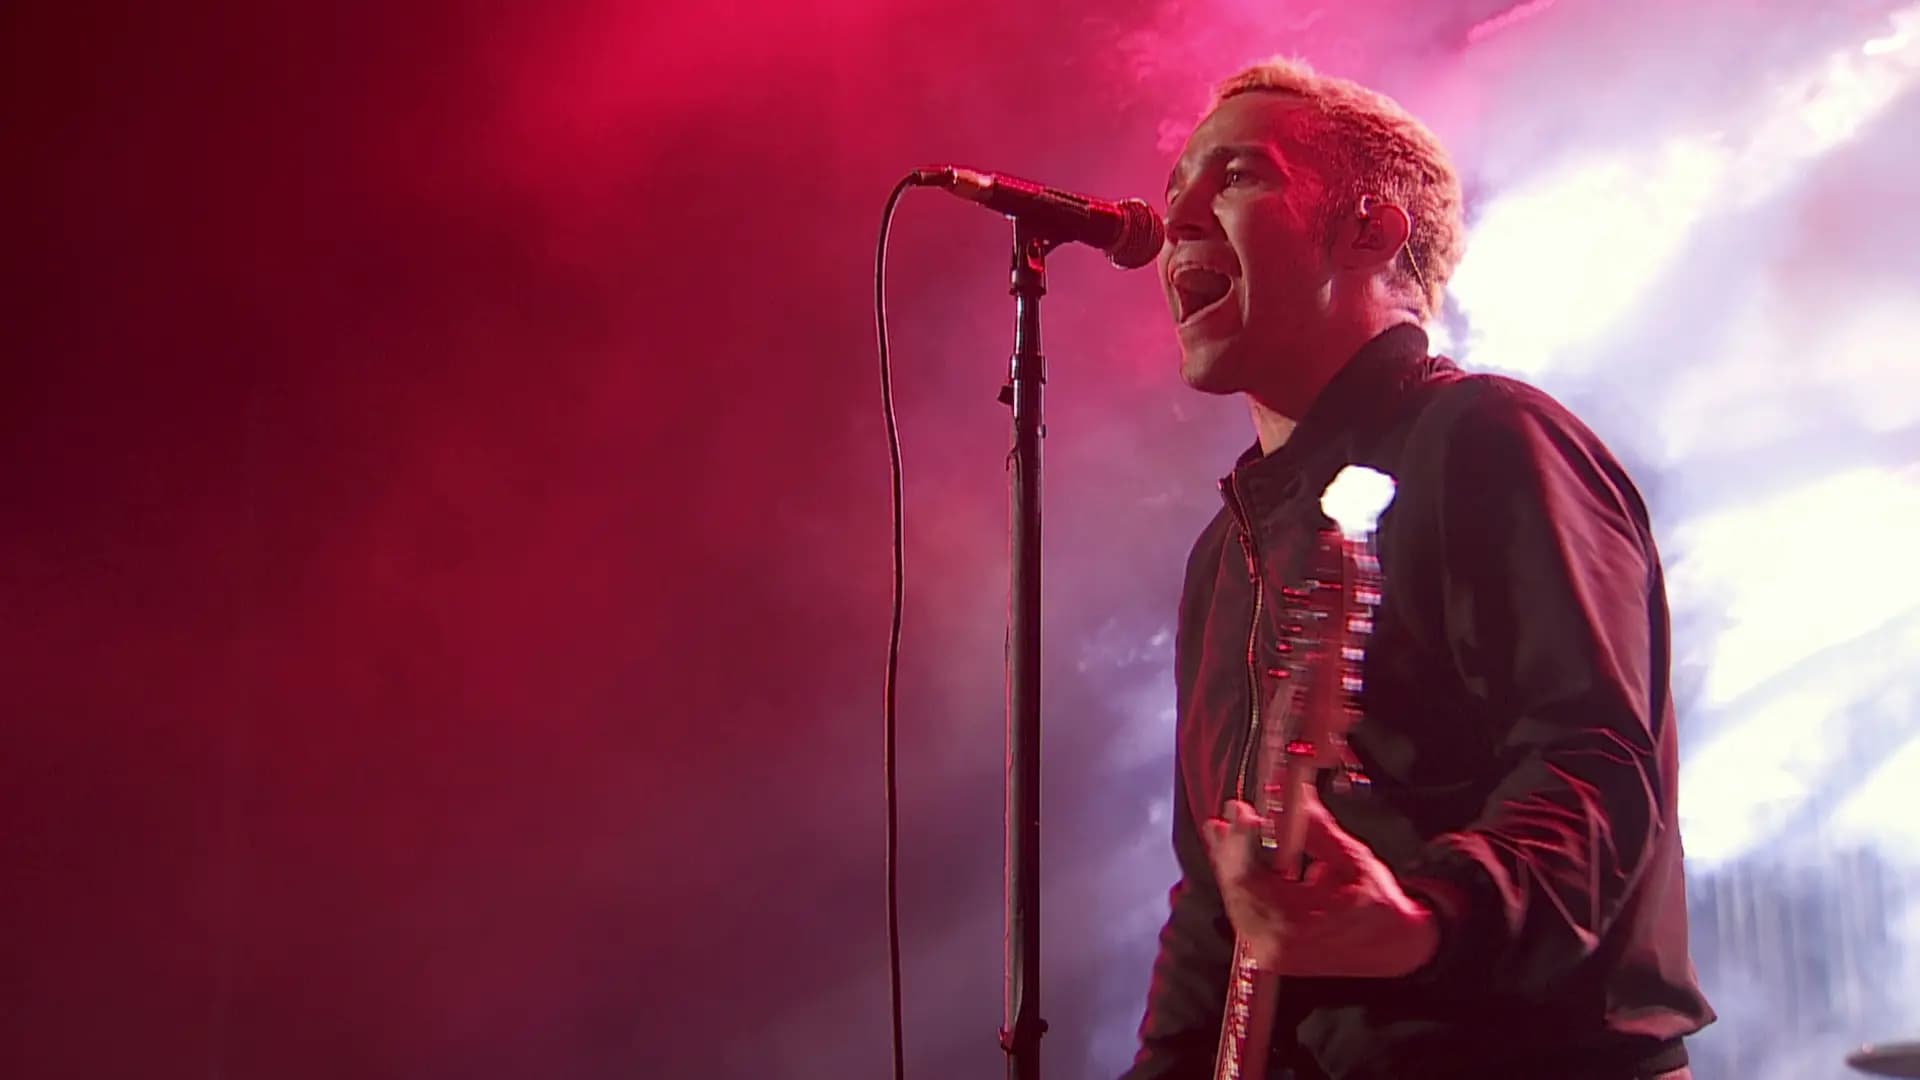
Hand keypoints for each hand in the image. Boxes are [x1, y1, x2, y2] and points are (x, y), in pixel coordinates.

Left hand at [1202, 787, 1438, 978]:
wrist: (1398, 947)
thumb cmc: (1380, 906)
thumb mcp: (1353, 860)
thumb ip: (1316, 830)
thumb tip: (1290, 794)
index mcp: (1297, 928)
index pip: (1251, 880)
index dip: (1241, 842)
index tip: (1241, 811)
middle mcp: (1276, 946)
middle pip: (1237, 888)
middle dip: (1231, 848)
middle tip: (1229, 814)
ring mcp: (1270, 951)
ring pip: (1238, 897)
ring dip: (1231, 861)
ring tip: (1223, 829)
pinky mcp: (1269, 949)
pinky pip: (1246, 907)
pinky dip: (1242, 879)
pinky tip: (1237, 855)